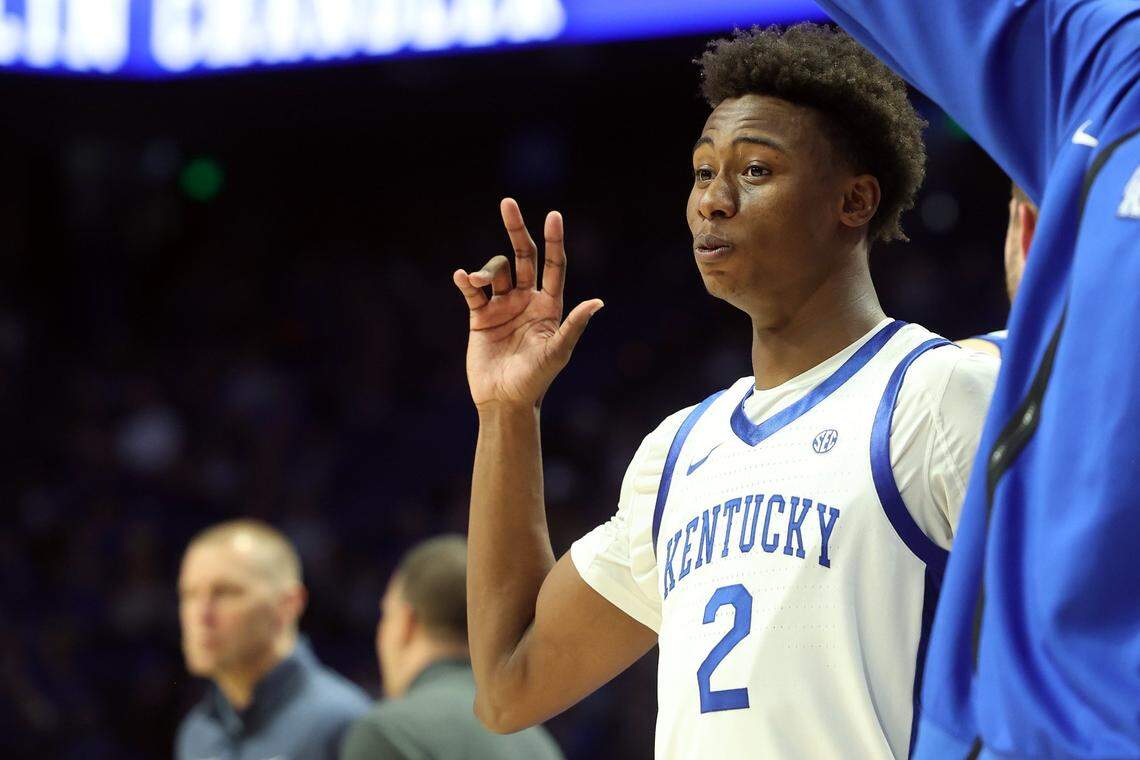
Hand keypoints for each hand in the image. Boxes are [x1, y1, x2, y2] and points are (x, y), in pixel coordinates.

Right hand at [453, 198, 602, 408]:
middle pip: (523, 257)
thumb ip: (573, 325)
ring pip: (496, 272)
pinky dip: (466, 281)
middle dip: (516, 230)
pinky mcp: (480, 316)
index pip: (554, 266)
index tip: (553, 215)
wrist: (503, 400)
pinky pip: (472, 291)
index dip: (553, 240)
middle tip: (508, 203)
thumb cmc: (535, 380)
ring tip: (476, 280)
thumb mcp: (557, 352)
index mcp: (549, 306)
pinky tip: (461, 277)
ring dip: (486, 270)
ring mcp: (503, 306)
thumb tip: (598, 302)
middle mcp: (527, 300)